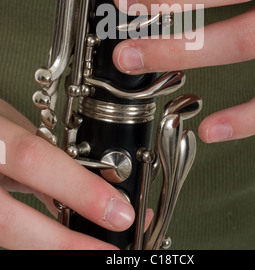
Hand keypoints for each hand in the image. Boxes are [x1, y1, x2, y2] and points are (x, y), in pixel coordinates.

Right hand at [0, 99, 134, 249]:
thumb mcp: (11, 127)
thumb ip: (40, 155)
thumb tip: (83, 183)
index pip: (33, 160)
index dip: (78, 189)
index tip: (117, 211)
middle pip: (10, 221)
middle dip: (64, 244)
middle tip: (108, 253)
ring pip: (5, 236)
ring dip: (52, 247)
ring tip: (90, 250)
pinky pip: (2, 234)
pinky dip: (34, 241)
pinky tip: (60, 241)